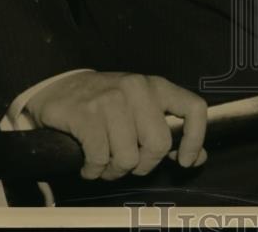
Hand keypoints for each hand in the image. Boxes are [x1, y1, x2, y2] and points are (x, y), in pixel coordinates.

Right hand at [24, 71, 207, 180]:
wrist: (59, 89)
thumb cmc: (107, 103)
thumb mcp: (143, 109)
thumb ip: (170, 132)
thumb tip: (197, 158)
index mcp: (157, 87)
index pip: (194, 108)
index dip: (195, 139)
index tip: (184, 161)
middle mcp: (138, 88)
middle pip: (158, 144)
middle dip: (143, 165)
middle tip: (128, 165)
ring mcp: (112, 99)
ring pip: (128, 157)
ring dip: (114, 171)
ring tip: (105, 165)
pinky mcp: (86, 113)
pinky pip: (99, 158)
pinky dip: (94, 171)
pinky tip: (89, 165)